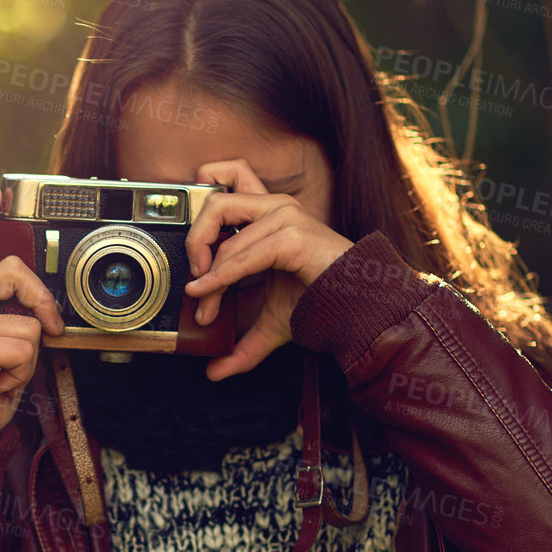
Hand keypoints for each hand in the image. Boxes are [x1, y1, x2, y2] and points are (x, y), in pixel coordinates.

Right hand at [0, 185, 65, 454]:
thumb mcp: (1, 350)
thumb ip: (13, 322)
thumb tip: (44, 313)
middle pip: (12, 272)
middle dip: (41, 299)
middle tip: (50, 328)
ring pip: (29, 325)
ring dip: (29, 358)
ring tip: (4, 375)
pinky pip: (24, 348)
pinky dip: (22, 373)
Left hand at [183, 159, 352, 381]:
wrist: (359, 309)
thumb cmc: (320, 302)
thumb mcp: (270, 322)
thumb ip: (241, 345)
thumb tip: (213, 372)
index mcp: (268, 213)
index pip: (226, 179)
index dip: (198, 214)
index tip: (191, 257)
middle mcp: (275, 206)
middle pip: (215, 201)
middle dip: (194, 240)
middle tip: (193, 279)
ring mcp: (286, 217)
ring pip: (225, 235)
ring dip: (207, 275)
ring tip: (204, 302)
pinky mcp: (293, 236)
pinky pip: (244, 255)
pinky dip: (220, 277)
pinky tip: (207, 293)